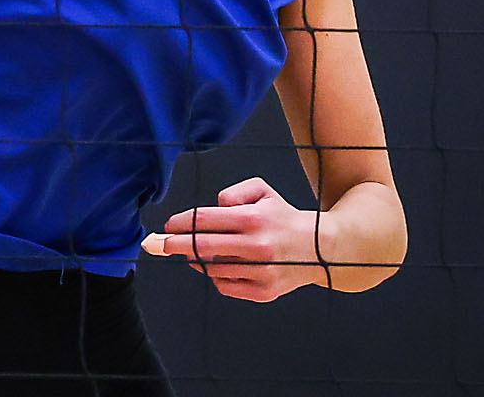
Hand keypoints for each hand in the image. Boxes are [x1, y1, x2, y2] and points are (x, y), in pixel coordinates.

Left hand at [141, 177, 327, 301]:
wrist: (320, 248)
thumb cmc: (283, 216)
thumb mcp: (262, 191)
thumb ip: (234, 193)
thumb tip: (213, 210)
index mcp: (253, 218)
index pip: (208, 221)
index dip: (184, 223)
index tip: (168, 225)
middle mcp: (256, 245)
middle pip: (205, 247)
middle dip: (178, 245)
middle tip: (162, 245)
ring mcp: (260, 271)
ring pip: (214, 269)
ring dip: (199, 261)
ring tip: (196, 254)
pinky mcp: (264, 292)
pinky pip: (227, 286)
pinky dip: (218, 277)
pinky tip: (218, 268)